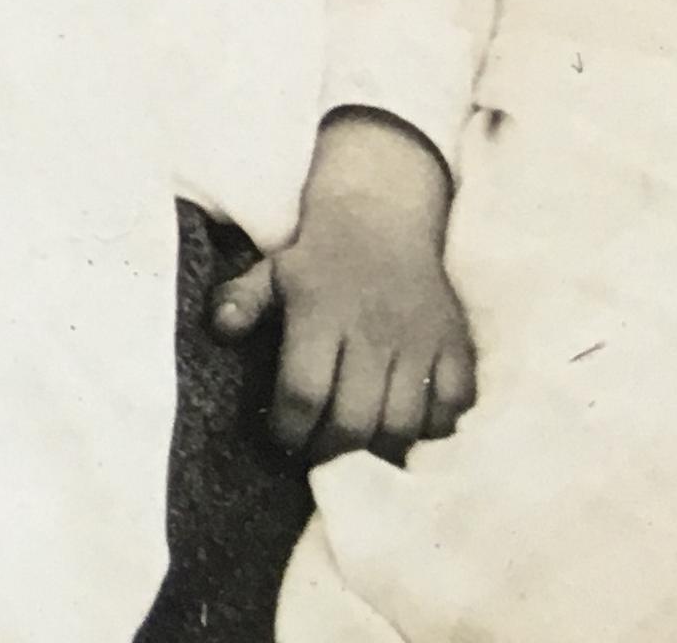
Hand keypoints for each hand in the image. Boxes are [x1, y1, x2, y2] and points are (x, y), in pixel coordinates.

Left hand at [212, 110, 475, 460]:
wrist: (383, 219)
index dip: (290, 429)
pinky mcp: (456, 345)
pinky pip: (454, 406)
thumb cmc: (318, 260)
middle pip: (354, 419)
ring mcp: (420, 340)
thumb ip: (240, 301)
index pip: (304, 392)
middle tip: (319, 457)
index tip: (282, 440)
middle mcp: (373, 331)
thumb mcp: (269, 273)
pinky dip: (432, 430)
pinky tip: (408, 432)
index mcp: (321, 314)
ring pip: (404, 422)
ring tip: (360, 455)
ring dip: (380, 451)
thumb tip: (221, 329)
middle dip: (331, 452)